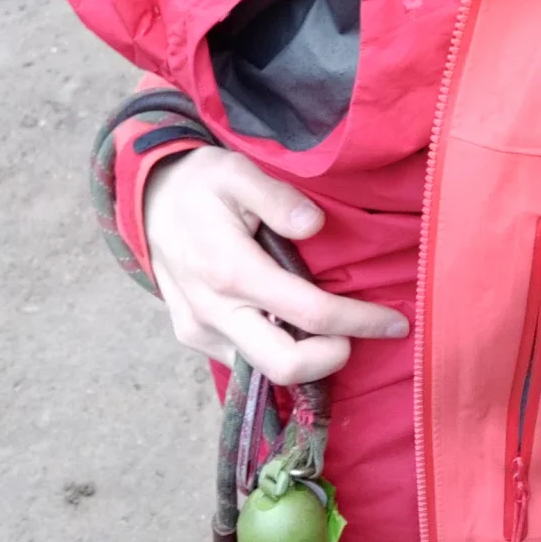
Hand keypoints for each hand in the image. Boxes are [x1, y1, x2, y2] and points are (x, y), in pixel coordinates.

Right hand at [143, 144, 409, 384]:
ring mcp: (198, 328)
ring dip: (302, 358)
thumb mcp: (237, 171)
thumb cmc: (199, 182)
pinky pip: (240, 360)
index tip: (395, 323)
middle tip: (356, 334)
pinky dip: (273, 350)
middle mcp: (213, 309)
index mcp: (231, 269)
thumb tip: (315, 225)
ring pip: (261, 369)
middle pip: (284, 365)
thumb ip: (277, 198)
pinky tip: (290, 325)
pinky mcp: (191, 334)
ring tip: (328, 328)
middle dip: (331, 358)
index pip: (309, 313)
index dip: (359, 322)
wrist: (146, 197)